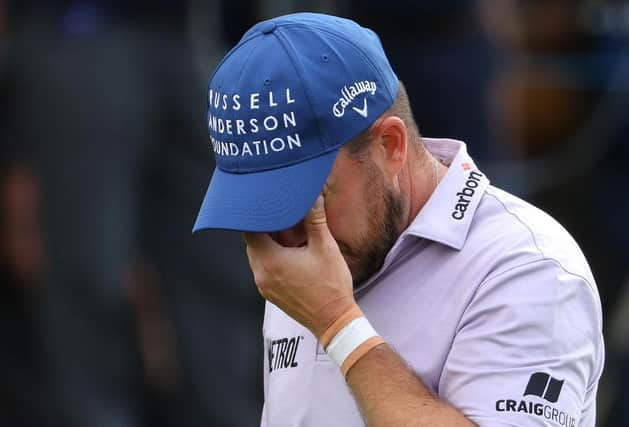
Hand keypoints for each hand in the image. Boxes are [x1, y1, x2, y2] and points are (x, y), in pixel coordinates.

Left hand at [243, 195, 356, 338]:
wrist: (334, 321)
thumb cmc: (331, 286)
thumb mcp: (326, 248)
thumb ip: (315, 219)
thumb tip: (313, 196)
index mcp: (270, 260)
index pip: (249, 229)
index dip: (257, 214)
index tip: (266, 204)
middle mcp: (261, 274)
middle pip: (252, 241)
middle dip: (265, 227)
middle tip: (280, 214)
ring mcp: (263, 286)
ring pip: (258, 255)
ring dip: (269, 243)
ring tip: (287, 234)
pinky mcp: (270, 293)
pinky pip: (264, 269)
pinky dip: (272, 257)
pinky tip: (290, 254)